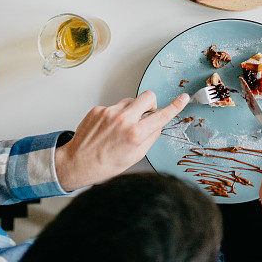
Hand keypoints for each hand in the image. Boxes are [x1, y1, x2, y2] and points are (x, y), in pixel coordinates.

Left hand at [54, 91, 189, 191]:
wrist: (78, 163)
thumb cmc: (105, 164)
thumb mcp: (134, 157)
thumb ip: (149, 138)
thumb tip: (158, 125)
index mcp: (136, 134)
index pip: (161, 116)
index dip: (175, 106)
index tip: (183, 98)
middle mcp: (124, 120)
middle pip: (148, 97)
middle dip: (151, 104)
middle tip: (146, 114)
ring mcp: (110, 112)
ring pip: (131, 101)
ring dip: (132, 110)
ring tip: (122, 128)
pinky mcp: (99, 109)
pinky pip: (114, 106)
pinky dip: (115, 115)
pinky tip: (108, 129)